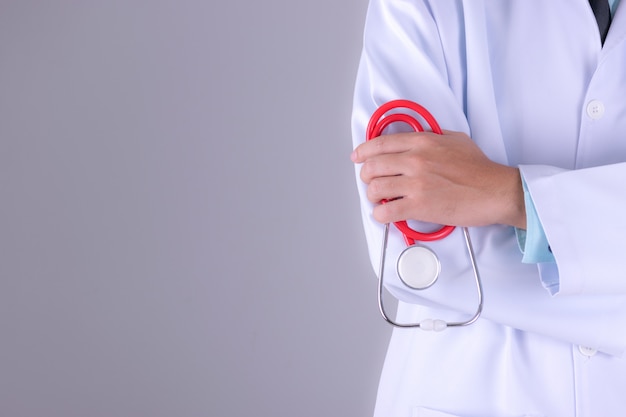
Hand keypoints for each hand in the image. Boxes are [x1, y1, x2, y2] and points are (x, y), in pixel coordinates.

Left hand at [351, 130, 525, 228]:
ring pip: (375, 189)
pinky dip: (380, 214)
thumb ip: (431, 136)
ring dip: (373, 196)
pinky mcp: (419, 206)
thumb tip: (414, 138)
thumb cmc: (479, 168)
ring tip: (380, 199)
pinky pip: (385, 211)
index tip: (358, 158)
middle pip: (372, 167)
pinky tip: (386, 214)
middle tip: (371, 182)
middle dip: (366, 176)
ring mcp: (415, 184)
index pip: (379, 144)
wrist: (495, 191)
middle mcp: (415, 160)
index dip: (363, 152)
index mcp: (421, 141)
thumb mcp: (455, 139)